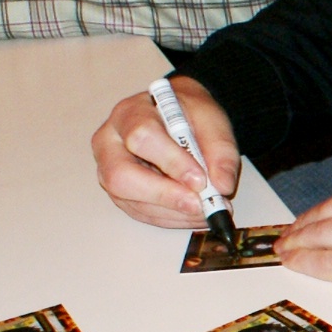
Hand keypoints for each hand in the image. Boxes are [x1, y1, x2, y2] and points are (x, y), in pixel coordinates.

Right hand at [93, 78, 239, 227]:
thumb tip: (222, 185)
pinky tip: (194, 213)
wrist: (176, 116)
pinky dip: (171, 218)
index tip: (200, 180)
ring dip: (174, 212)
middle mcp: (110, 143)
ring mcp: (109, 171)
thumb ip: (220, 150)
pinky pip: (140, 213)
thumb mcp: (211, 119)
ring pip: (130, 200)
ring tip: (207, 209)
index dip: (172, 162)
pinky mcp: (120, 193)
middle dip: (165, 195)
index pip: (142, 137)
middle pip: (122, 176)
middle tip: (200, 205)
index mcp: (129, 113)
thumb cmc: (188, 114)